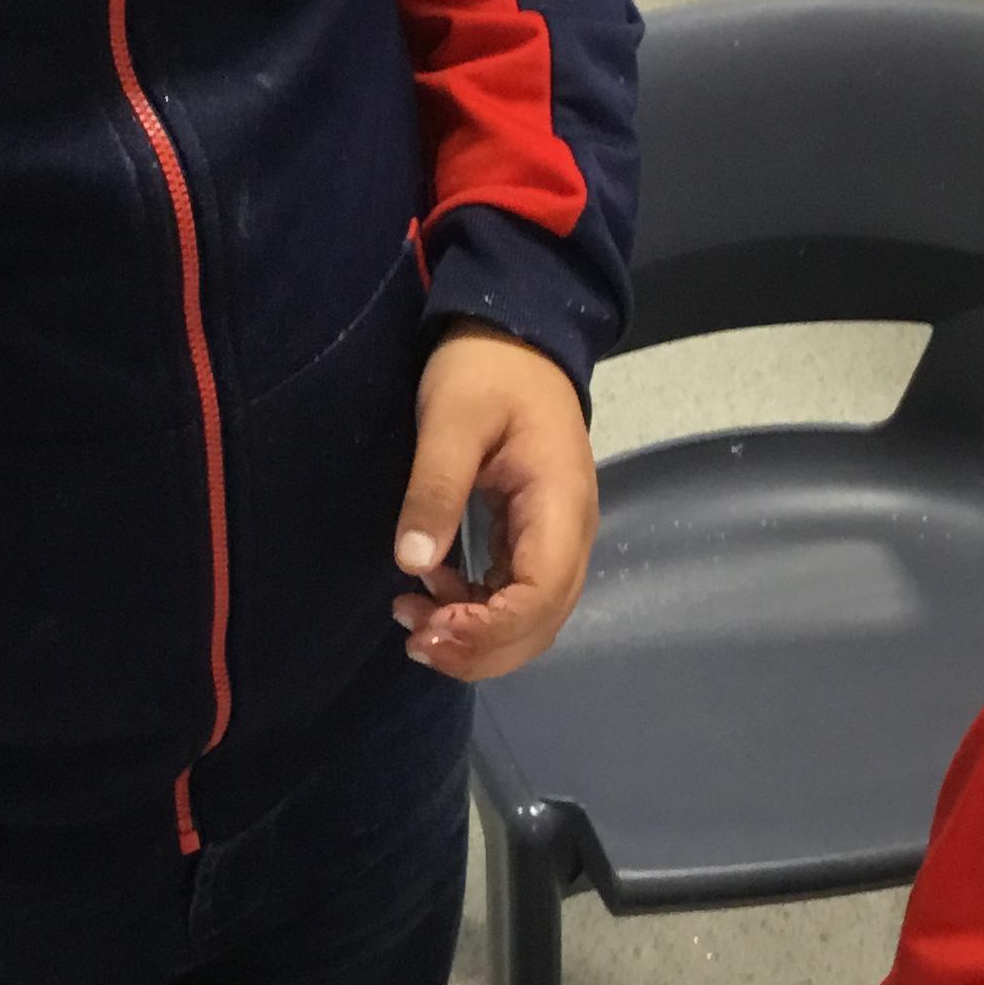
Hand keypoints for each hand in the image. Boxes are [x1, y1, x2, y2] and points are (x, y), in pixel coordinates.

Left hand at [391, 321, 597, 683]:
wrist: (515, 336)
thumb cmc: (485, 370)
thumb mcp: (450, 419)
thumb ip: (435, 489)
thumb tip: (413, 563)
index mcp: (560, 504)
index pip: (542, 595)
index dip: (491, 629)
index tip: (432, 627)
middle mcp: (571, 533)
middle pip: (542, 623)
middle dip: (481, 648)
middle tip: (414, 642)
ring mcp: (557, 537)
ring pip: (531, 618)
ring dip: (477, 637)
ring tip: (412, 623)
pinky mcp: (535, 537)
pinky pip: (516, 594)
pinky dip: (476, 611)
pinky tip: (432, 597)